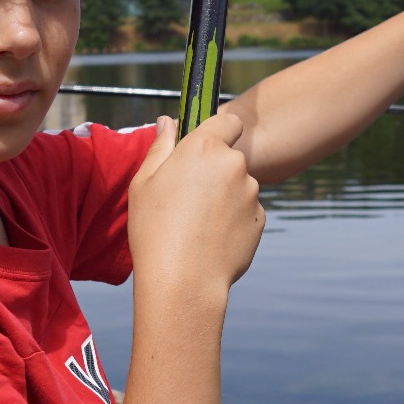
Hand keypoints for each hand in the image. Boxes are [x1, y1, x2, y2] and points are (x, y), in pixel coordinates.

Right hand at [128, 114, 264, 298]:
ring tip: (197, 225)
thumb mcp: (144, 184)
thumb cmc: (155, 231)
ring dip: (225, 197)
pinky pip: (246, 212)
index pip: (229, 121)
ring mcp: (251, 193)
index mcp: (204, 148)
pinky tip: (211, 239)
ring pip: (239, 186)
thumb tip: (168, 121)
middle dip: (216, 171)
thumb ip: (160, 147)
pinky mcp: (260, 219)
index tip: (206, 148)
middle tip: (188, 198)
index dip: (220, 131)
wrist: (183, 282)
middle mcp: (234, 164)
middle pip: (231, 158)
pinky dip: (233, 221)